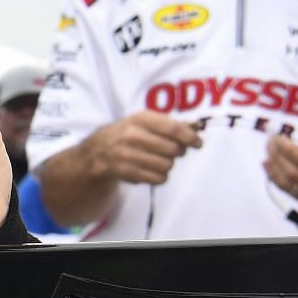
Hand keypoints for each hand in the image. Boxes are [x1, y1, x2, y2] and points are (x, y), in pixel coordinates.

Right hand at [82, 111, 201, 185]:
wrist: (99, 149)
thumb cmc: (130, 132)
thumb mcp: (147, 121)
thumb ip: (172, 124)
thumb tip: (197, 127)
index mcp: (140, 118)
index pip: (172, 129)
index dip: (190, 137)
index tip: (198, 143)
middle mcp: (132, 135)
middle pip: (172, 149)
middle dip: (179, 151)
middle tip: (176, 151)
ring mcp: (127, 155)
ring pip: (166, 165)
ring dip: (169, 165)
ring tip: (162, 161)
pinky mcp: (126, 172)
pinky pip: (157, 179)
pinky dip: (161, 176)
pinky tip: (154, 170)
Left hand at [264, 119, 297, 210]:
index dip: (288, 149)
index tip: (278, 137)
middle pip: (292, 173)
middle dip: (277, 156)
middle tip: (270, 141)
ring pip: (286, 184)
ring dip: (272, 167)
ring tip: (267, 152)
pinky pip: (288, 191)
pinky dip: (275, 178)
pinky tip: (269, 166)